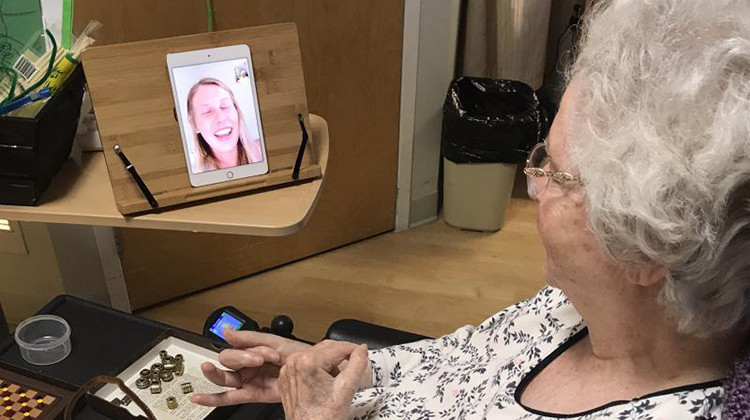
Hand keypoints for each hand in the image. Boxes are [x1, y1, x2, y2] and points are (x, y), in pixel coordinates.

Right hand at [191, 328, 311, 405]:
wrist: (313, 369)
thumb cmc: (298, 354)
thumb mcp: (274, 341)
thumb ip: (248, 338)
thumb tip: (226, 330)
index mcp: (251, 350)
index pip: (235, 349)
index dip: (247, 352)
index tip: (266, 353)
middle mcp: (247, 366)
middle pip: (226, 361)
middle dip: (242, 359)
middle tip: (259, 360)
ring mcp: (248, 380)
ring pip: (224, 379)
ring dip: (216, 374)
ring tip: (210, 369)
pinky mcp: (252, 394)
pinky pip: (228, 398)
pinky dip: (211, 399)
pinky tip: (199, 398)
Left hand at [278, 340, 370, 419]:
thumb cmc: (323, 417)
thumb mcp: (347, 388)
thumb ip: (358, 364)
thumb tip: (362, 349)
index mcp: (308, 362)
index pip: (338, 347)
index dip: (353, 349)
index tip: (362, 353)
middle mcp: (294, 362)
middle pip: (326, 348)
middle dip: (342, 355)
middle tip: (355, 364)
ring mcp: (288, 370)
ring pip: (316, 355)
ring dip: (330, 362)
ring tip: (338, 379)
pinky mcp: (286, 377)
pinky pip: (306, 365)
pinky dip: (318, 369)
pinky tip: (325, 383)